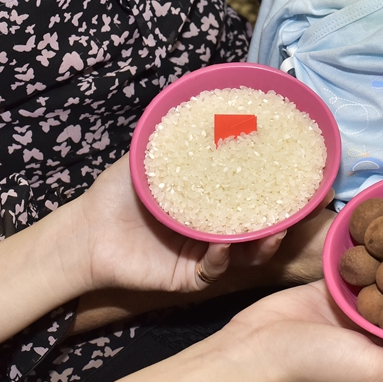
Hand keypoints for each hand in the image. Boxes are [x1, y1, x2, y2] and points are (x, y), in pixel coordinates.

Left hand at [68, 155, 284, 294]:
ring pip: (244, 253)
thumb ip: (175, 138)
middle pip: (256, 226)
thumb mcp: (149, 157)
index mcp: (208, 200)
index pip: (249, 195)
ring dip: (261, 244)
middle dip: (279, 219)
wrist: (85, 232)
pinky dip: (221, 259)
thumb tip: (202, 104)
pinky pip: (213, 271)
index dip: (273, 189)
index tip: (294, 179)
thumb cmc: (114, 193)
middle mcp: (212, 228)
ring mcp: (203, 254)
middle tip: (297, 208)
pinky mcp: (188, 277)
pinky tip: (221, 244)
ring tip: (272, 231)